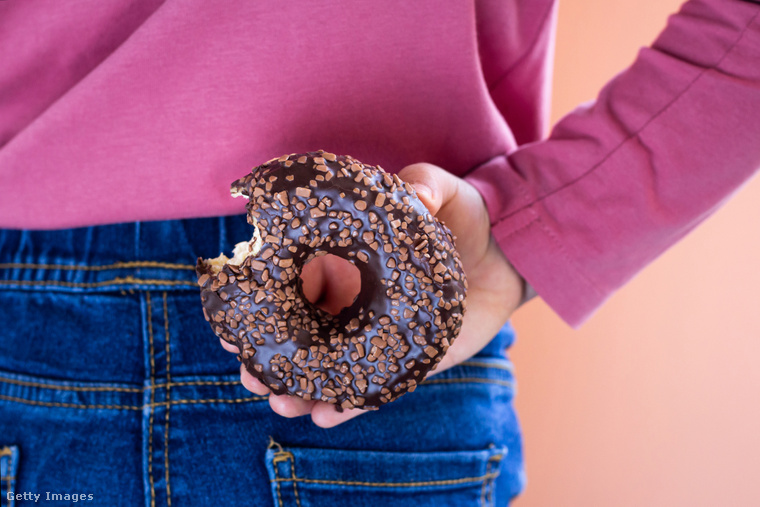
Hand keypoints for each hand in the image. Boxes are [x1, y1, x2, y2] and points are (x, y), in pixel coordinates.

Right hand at [220, 163, 525, 426]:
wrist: (505, 253)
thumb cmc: (466, 216)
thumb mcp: (443, 191)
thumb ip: (423, 185)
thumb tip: (413, 195)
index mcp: (346, 264)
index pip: (293, 288)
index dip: (261, 307)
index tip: (233, 326)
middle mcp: (354, 303)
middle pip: (301, 337)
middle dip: (269, 360)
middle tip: (251, 378)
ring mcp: (377, 336)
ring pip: (329, 370)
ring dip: (301, 391)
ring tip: (285, 404)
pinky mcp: (407, 361)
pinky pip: (374, 389)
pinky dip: (350, 405)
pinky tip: (327, 416)